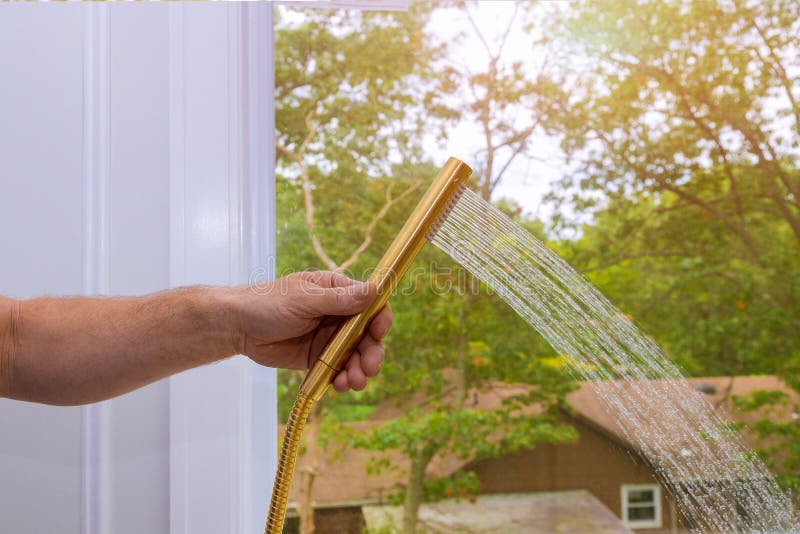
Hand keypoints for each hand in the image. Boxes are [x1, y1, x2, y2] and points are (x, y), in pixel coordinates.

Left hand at [231, 271, 391, 391]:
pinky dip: (344, 379)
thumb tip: (373, 291)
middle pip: (368, 334)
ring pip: (355, 355)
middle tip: (369, 367)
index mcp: (337, 291)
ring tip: (354, 383)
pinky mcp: (319, 358)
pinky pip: (339, 369)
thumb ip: (338, 299)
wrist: (238, 327)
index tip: (379, 332)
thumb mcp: (304, 299)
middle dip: (371, 352)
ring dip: (359, 370)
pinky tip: (341, 386)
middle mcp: (338, 314)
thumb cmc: (268, 303)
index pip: (370, 303)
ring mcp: (330, 337)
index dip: (380, 318)